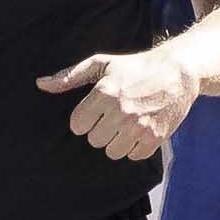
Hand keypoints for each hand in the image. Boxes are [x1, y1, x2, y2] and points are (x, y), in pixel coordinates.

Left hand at [46, 42, 202, 161]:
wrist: (179, 71)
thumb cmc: (137, 67)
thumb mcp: (102, 64)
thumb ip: (69, 76)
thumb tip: (40, 84)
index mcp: (104, 93)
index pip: (78, 126)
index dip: (86, 119)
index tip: (98, 111)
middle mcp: (120, 111)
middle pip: (95, 140)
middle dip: (103, 129)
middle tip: (116, 115)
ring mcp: (139, 126)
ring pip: (112, 151)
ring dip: (118, 141)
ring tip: (128, 124)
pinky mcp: (155, 137)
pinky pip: (134, 156)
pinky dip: (136, 147)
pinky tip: (141, 131)